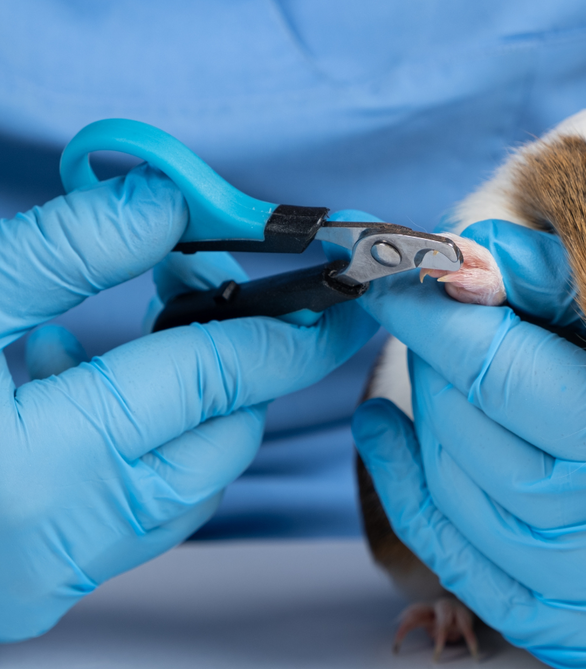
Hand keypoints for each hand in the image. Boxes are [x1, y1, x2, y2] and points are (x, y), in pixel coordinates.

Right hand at [0, 167, 377, 640]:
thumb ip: (66, 251)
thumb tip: (166, 206)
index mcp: (33, 467)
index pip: (211, 379)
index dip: (288, 326)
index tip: (343, 292)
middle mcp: (56, 543)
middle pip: (218, 441)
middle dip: (241, 364)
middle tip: (217, 292)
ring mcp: (47, 578)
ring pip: (189, 486)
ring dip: (194, 408)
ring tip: (141, 338)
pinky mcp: (35, 586)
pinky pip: (139, 513)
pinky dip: (145, 449)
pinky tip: (90, 392)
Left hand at [353, 220, 585, 667]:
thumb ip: (567, 287)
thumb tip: (466, 255)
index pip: (493, 363)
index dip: (433, 311)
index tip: (404, 273)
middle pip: (460, 420)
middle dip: (435, 354)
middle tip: (440, 315)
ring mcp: (576, 593)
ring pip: (445, 480)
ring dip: (428, 411)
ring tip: (441, 368)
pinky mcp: (562, 631)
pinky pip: (448, 552)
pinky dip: (407, 482)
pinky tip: (393, 432)